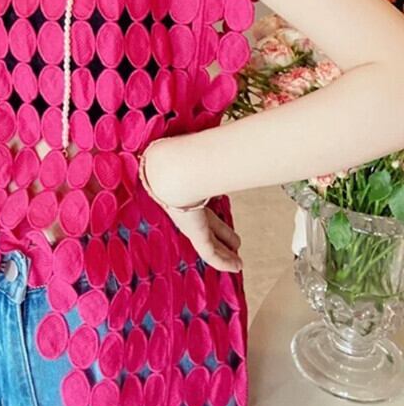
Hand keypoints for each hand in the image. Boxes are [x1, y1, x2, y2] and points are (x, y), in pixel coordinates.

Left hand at [144, 138, 242, 272]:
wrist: (169, 171)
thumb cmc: (181, 161)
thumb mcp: (199, 160)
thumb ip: (207, 153)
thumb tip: (220, 137)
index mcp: (187, 196)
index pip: (205, 211)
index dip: (216, 219)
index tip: (224, 223)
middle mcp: (188, 212)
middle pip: (209, 229)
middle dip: (223, 237)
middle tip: (235, 245)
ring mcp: (190, 224)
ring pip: (211, 244)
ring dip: (225, 253)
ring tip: (237, 261)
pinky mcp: (195, 234)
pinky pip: (212, 254)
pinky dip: (224, 262)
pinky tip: (235, 268)